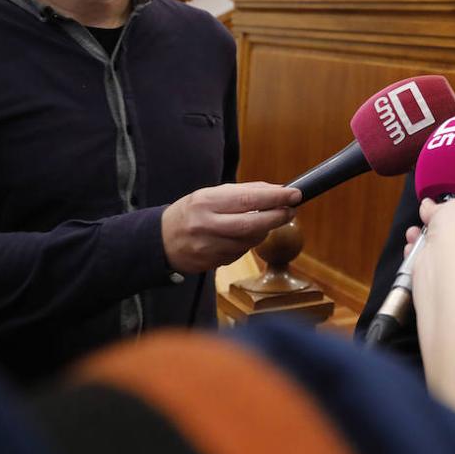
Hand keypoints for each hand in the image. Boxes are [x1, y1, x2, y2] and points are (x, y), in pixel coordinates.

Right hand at [160, 182, 300, 273]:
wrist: (159, 240)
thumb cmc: (191, 212)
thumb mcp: (212, 194)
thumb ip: (245, 192)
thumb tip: (278, 190)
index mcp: (207, 202)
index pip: (248, 199)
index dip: (275, 197)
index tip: (295, 194)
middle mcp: (206, 225)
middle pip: (252, 224)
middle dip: (277, 217)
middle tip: (291, 210)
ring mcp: (208, 247)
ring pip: (249, 242)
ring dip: (263, 231)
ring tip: (264, 221)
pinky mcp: (210, 263)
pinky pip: (240, 253)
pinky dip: (248, 244)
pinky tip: (243, 236)